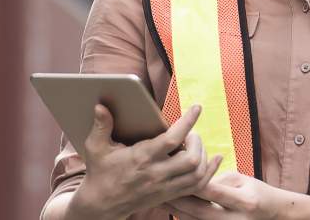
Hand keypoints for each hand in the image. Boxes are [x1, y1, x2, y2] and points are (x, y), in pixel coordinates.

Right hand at [68, 104, 222, 218]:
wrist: (101, 205)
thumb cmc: (100, 172)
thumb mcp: (96, 148)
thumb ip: (101, 126)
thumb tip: (100, 106)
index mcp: (141, 158)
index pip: (172, 140)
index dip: (187, 122)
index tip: (197, 108)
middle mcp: (156, 174)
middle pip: (191, 159)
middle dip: (197, 141)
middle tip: (190, 133)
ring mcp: (164, 187)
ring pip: (198, 173)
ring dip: (204, 155)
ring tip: (196, 144)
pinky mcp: (169, 195)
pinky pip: (198, 186)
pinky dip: (209, 172)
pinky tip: (214, 159)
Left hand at [163, 172, 293, 219]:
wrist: (272, 215)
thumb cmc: (255, 192)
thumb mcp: (242, 179)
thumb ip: (219, 180)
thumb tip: (195, 178)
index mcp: (245, 201)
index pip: (214, 192)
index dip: (194, 183)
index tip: (176, 173)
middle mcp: (236, 219)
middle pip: (201, 211)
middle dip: (178, 200)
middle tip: (160, 189)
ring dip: (177, 211)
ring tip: (160, 199)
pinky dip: (184, 218)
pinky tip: (172, 209)